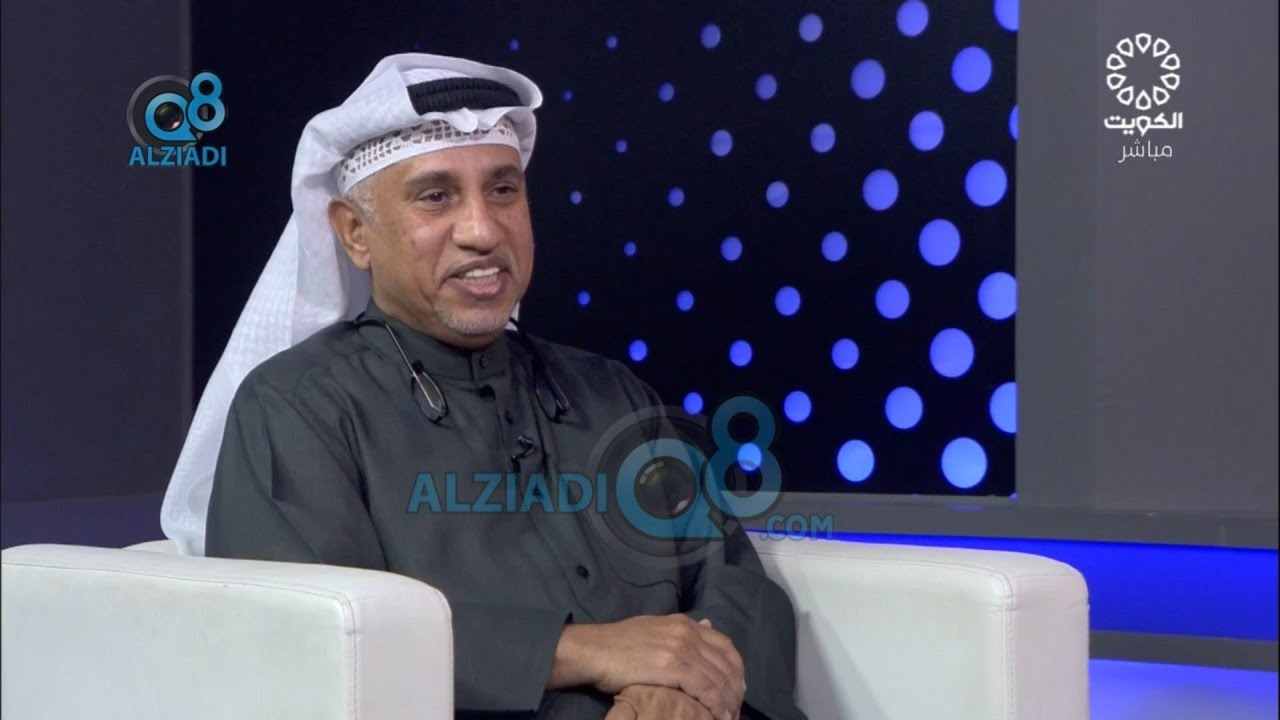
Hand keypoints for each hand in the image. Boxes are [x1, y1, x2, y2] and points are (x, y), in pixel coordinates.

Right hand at [557, 615, 743, 719]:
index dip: (736, 670)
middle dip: (735, 690)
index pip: (726, 646)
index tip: (737, 689)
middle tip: (735, 708)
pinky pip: (705, 688)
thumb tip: (707, 626)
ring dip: (728, 701)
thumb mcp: (656, 629)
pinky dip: (716, 705)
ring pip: (719, 678)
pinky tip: (718, 716)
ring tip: (729, 717)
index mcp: (686, 623)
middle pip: (727, 664)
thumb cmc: (619, 644)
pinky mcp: (673, 666)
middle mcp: (688, 632)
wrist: (595, 650)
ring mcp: (681, 648)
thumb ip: (682, 632)